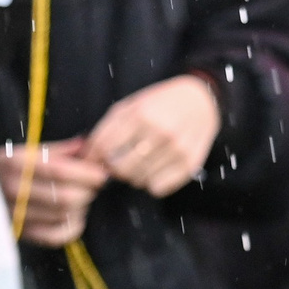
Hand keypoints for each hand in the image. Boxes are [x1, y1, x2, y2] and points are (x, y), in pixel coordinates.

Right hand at [0, 139, 106, 245]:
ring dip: (83, 206)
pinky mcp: (19, 234)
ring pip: (63, 216)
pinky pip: (55, 236)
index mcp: (15, 164)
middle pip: (65, 197)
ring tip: (84, 196)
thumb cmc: (5, 167)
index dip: (86, 172)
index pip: (59, 171)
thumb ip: (57, 149)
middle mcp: (13, 191)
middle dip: (89, 190)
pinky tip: (75, 215)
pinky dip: (72, 227)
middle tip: (95, 184)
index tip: (102, 171)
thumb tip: (87, 146)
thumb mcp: (25, 149)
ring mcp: (15, 216)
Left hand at [87, 73, 221, 197]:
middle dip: (117, 169)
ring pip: (139, 181)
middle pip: (121, 170)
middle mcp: (161, 132)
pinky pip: (158, 189)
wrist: (202, 100)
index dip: (98, 158)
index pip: (105, 149)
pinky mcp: (190, 163)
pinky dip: (154, 182)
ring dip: (136, 175)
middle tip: (123, 161)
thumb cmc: (159, 104)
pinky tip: (159, 167)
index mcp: (142, 114)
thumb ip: (106, 130)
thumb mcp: (131, 106)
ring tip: (144, 161)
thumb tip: (86, 159)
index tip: (101, 159)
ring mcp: (177, 149)